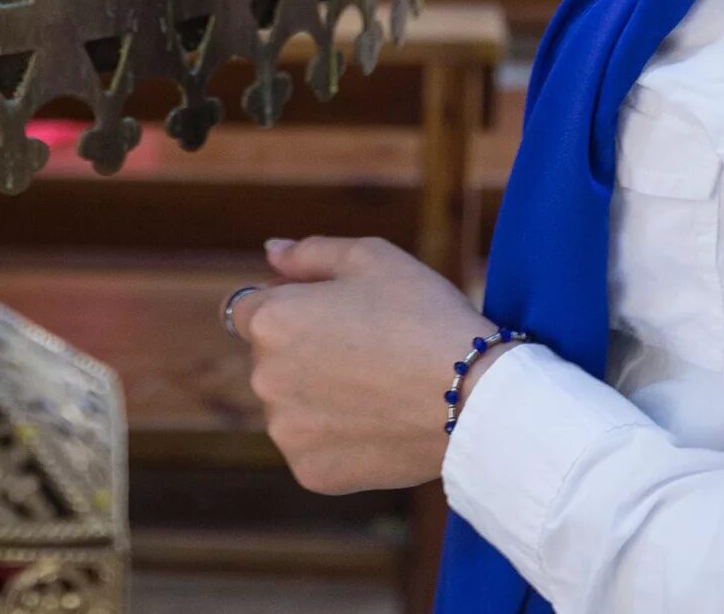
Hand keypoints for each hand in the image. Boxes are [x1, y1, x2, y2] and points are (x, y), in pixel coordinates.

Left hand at [229, 236, 491, 494]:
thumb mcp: (371, 258)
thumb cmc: (424, 315)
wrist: (474, 397)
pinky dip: (338, 437)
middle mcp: (263, 378)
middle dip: (304, 351)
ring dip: (318, 396)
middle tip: (369, 351)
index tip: (333, 314)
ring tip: (379, 389)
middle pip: (271, 358)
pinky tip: (380, 423)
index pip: (249, 308)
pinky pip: (314, 447)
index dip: (290, 305)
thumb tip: (271, 252)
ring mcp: (285, 431)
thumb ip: (309, 252)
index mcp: (270, 320)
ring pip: (291, 406)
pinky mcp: (310, 472)